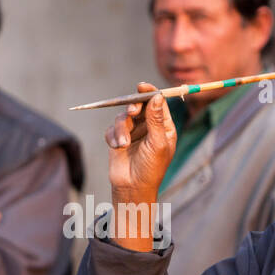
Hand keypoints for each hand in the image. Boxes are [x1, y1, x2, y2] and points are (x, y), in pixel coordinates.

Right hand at [105, 83, 175, 200]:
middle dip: (134, 107)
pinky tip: (118, 147)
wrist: (132, 188)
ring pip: (123, 116)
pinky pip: (112, 128)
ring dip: (122, 129)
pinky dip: (113, 136)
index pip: (158, 103)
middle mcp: (148, 126)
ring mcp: (133, 132)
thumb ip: (156, 120)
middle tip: (132, 112)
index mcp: (163, 126)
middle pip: (139, 105)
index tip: (142, 86)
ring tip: (124, 143)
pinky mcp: (118, 139)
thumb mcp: (157, 143)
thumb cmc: (151, 169)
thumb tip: (157, 96)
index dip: (151, 92)